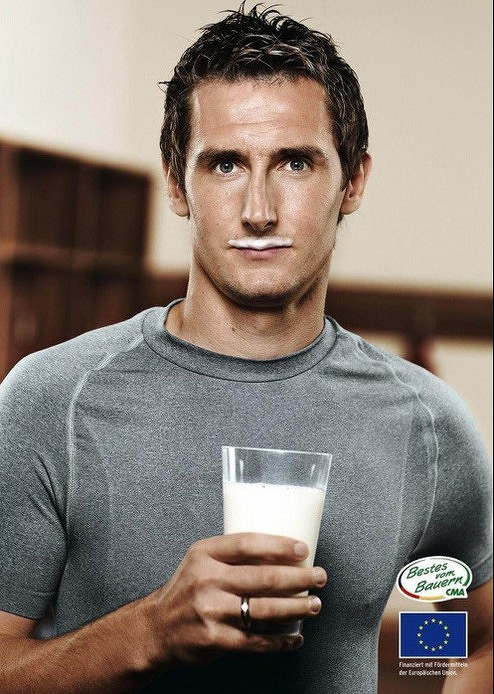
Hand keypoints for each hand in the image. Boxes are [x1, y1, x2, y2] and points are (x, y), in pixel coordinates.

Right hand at [146, 533, 326, 668]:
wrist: (157, 627)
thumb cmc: (188, 589)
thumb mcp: (202, 561)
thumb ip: (233, 555)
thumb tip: (281, 553)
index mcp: (205, 554)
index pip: (247, 544)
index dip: (279, 546)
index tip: (303, 550)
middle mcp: (207, 580)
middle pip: (262, 578)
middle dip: (297, 578)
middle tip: (319, 577)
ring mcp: (210, 611)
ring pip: (263, 610)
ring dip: (295, 608)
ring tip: (314, 604)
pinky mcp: (214, 639)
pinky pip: (255, 641)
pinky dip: (280, 640)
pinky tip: (295, 636)